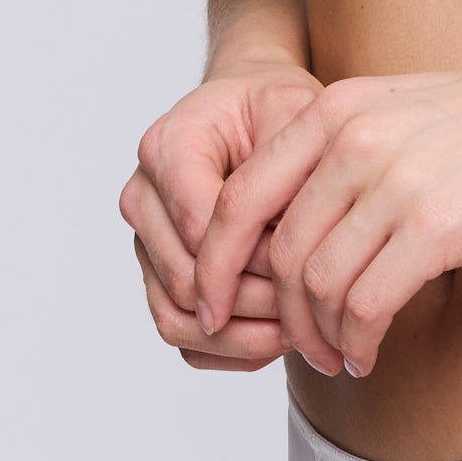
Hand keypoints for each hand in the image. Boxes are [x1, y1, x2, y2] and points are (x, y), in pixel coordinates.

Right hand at [121, 64, 324, 369]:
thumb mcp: (299, 116)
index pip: (202, 227)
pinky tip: (280, 337)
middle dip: (256, 303)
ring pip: (176, 317)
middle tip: (318, 314)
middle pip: (185, 279)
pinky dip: (230, 349)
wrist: (253, 115)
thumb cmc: (277, 111)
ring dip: (242, 336)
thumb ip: (293, 172)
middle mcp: (143, 195)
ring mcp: (145, 239)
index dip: (261, 259)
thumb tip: (295, 254)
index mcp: (169, 147)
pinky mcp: (156, 274)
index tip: (314, 271)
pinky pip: (181, 335)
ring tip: (302, 332)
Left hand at [197, 47, 461, 380]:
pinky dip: (358, 341)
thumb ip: (348, 152)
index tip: (216, 304)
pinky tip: (370, 353)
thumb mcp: (410, 112)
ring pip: (316, 287)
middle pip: (276, 253)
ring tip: (339, 357)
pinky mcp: (439, 226)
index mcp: (338, 107)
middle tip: (296, 349)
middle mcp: (354, 139)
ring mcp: (395, 181)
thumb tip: (301, 225)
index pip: (241, 197)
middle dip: (275, 316)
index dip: (215, 263)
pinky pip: (367, 305)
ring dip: (319, 338)